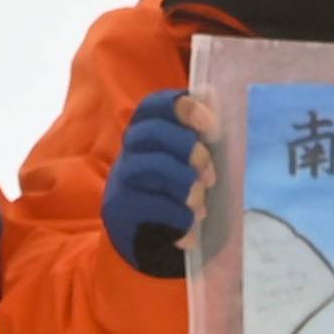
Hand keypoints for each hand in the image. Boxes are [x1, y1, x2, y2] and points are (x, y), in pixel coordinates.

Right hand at [103, 91, 210, 278]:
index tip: (211, 126)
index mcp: (144, 130)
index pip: (153, 104)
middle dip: (190, 150)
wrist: (149, 239)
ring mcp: (121, 178)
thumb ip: (197, 130)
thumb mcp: (186, 159)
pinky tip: (191, 222)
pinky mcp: (121, 208)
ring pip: (153, 165)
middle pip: (153, 131)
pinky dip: (179, 214)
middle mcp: (128, 149)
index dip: (183, 108)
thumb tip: (212, 94)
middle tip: (210, 175)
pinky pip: (152, 204)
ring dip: (186, 184)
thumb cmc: (173, 190)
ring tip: (201, 202)